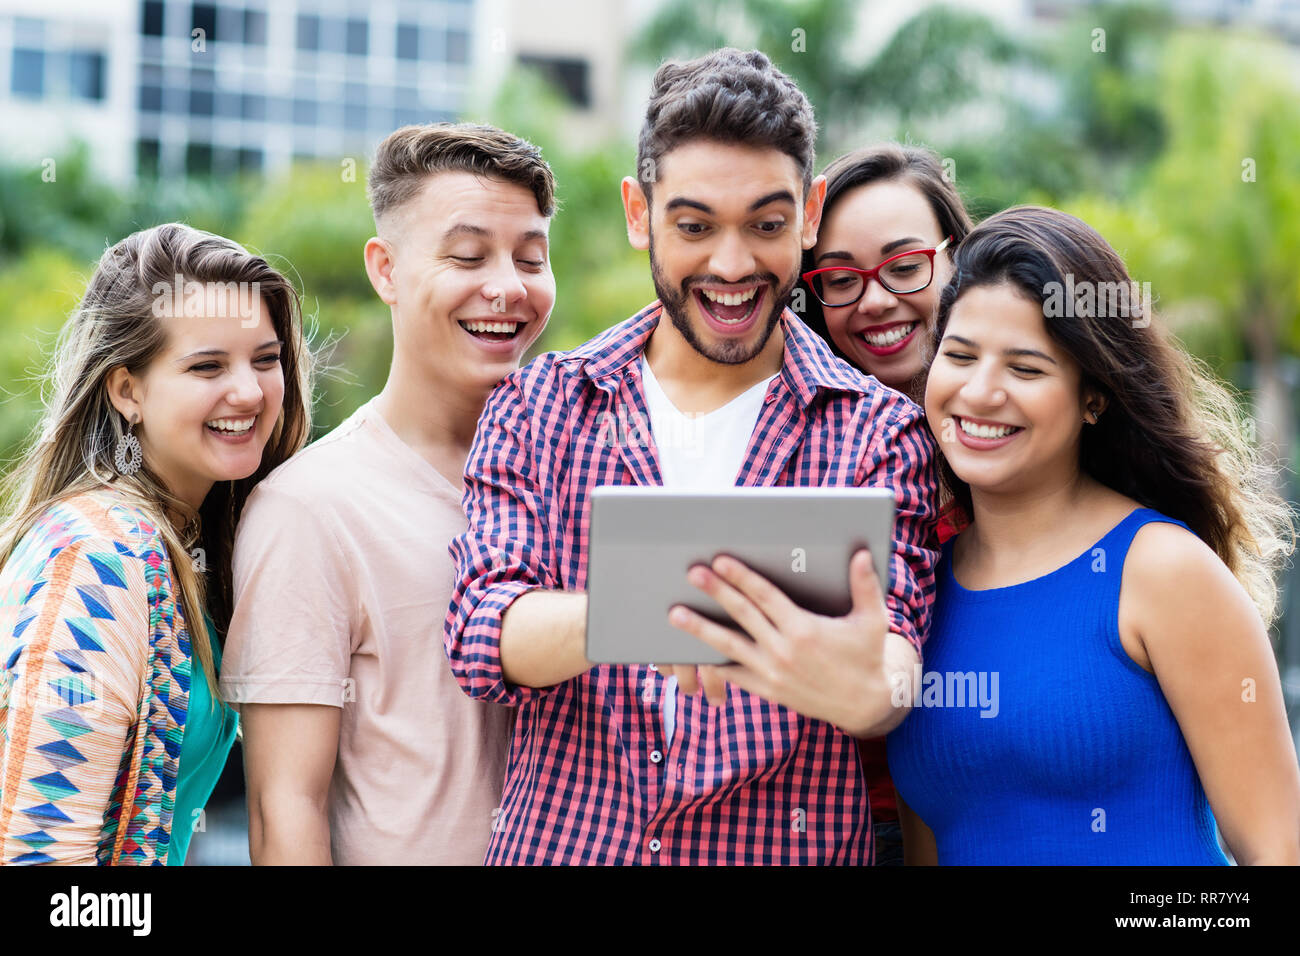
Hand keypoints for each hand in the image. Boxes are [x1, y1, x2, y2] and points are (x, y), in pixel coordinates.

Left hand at [665, 549, 901, 735]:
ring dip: (700, 629)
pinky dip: (712, 661)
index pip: (765, 597)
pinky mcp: (767, 690)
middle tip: (692, 573)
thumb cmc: (867, 656)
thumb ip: (865, 585)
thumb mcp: (872, 621)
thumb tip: (859, 554)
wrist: (864, 706)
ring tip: (675, 613)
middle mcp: (784, 651)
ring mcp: (771, 673)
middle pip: (741, 615)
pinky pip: (733, 673)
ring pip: (728, 646)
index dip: (741, 577)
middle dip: (715, 592)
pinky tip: (691, 650)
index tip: (721, 560)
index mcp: (805, 629)